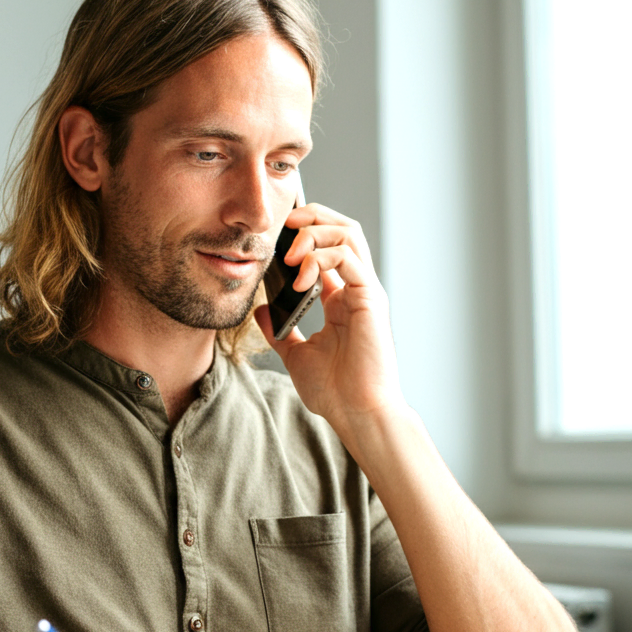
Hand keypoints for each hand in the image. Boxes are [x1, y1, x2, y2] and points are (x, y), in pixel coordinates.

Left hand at [256, 203, 404, 440]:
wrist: (357, 414)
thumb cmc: (336, 391)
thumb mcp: (296, 355)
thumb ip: (280, 330)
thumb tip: (261, 310)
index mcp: (340, 299)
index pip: (327, 247)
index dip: (304, 232)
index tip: (274, 237)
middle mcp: (355, 289)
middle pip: (343, 229)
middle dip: (313, 217)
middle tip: (284, 225)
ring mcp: (365, 291)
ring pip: (349, 234)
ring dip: (315, 232)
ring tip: (290, 252)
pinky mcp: (370, 299)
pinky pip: (348, 258)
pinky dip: (321, 257)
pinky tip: (300, 276)